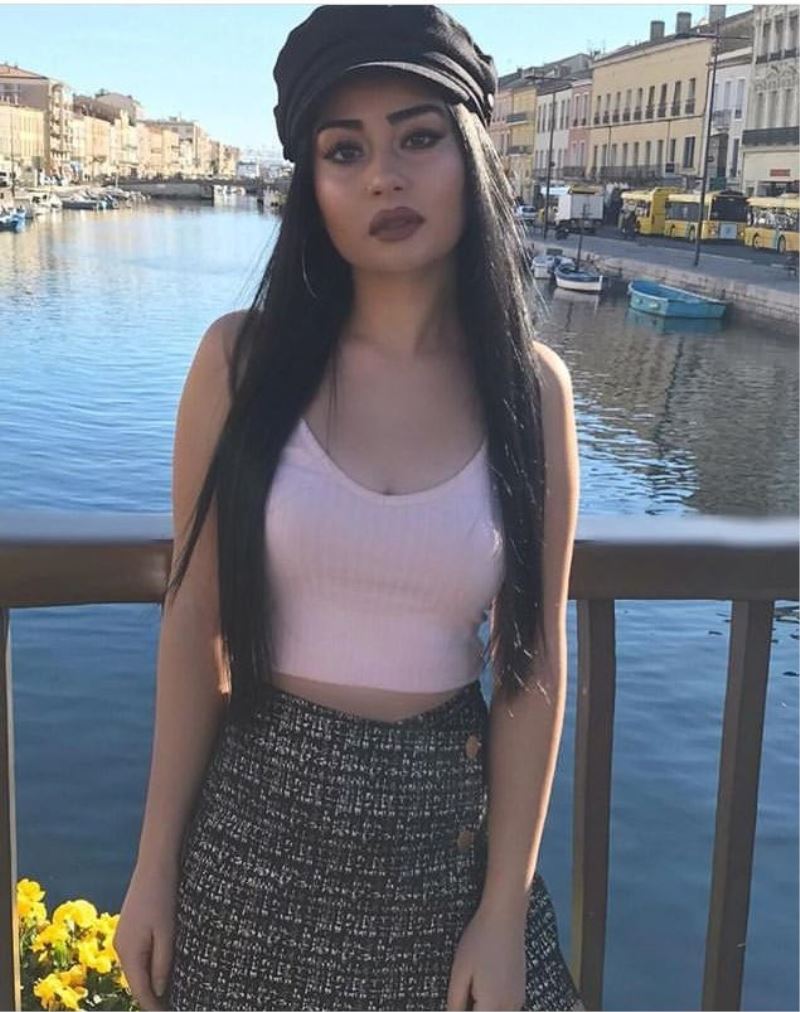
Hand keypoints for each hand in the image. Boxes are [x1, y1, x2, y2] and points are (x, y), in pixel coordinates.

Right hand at [114, 858, 178, 1010]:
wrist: (154, 863)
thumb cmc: (163, 896)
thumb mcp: (167, 931)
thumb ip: (162, 963)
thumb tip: (158, 991)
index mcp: (129, 951)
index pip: (140, 990)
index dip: (153, 1006)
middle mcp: (120, 947)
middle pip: (135, 982)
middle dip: (150, 998)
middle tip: (170, 1007)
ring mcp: (122, 937)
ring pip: (135, 970)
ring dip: (148, 983)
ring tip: (166, 996)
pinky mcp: (128, 928)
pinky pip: (136, 956)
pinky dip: (146, 968)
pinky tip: (158, 971)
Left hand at [446, 902, 525, 1010]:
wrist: (506, 916)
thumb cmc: (480, 940)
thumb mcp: (460, 971)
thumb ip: (455, 1002)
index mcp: (491, 1005)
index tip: (453, 1008)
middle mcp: (509, 1007)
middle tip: (461, 999)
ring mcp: (517, 1000)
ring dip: (484, 1010)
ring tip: (470, 994)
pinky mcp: (520, 992)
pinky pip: (506, 1011)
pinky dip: (493, 1008)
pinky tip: (482, 993)